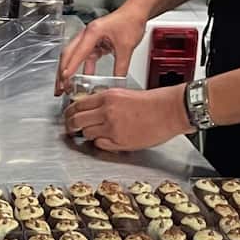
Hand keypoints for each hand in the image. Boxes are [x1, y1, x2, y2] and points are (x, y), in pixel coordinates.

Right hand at [54, 4, 148, 95]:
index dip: (70, 67)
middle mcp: (87, 34)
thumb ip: (121, 67)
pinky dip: (82, 68)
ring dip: (69, 71)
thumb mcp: (126, 47)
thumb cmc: (130, 20)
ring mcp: (89, 38)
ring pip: (74, 57)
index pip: (77, 53)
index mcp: (93, 32)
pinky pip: (84, 57)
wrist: (136, 12)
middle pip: (68, 55)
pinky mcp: (94, 42)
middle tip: (59, 87)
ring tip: (66, 86)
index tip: (65, 79)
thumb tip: (116, 82)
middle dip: (61, 72)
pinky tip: (83, 78)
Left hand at [64, 85, 187, 152]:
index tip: (68, 115)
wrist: (170, 110)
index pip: (78, 105)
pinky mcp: (119, 142)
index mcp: (107, 97)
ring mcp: (111, 128)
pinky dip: (100, 143)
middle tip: (71, 128)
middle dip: (71, 125)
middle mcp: (106, 112)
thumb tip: (92, 109)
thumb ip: (106, 102)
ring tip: (94, 133)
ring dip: (87, 134)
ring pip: (86, 133)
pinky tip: (107, 139)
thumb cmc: (154, 102)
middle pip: (76, 120)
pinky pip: (100, 144)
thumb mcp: (124, 94)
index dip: (70, 112)